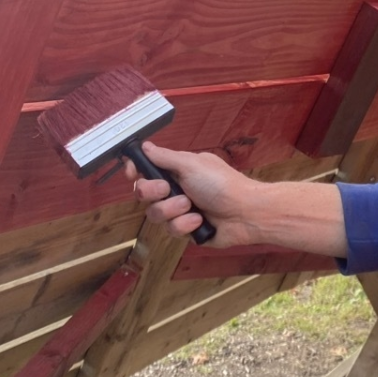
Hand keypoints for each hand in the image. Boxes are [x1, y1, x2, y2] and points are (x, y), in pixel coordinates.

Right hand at [125, 142, 258, 246]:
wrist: (245, 213)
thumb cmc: (222, 184)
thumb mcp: (191, 164)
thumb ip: (164, 157)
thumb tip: (145, 146)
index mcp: (177, 170)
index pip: (146, 169)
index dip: (135, 171)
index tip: (132, 172)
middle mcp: (176, 189)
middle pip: (144, 193)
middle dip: (153, 192)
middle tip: (168, 189)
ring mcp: (180, 210)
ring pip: (154, 214)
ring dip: (172, 210)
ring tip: (192, 206)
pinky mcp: (185, 229)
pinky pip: (171, 230)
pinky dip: (185, 225)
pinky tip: (199, 220)